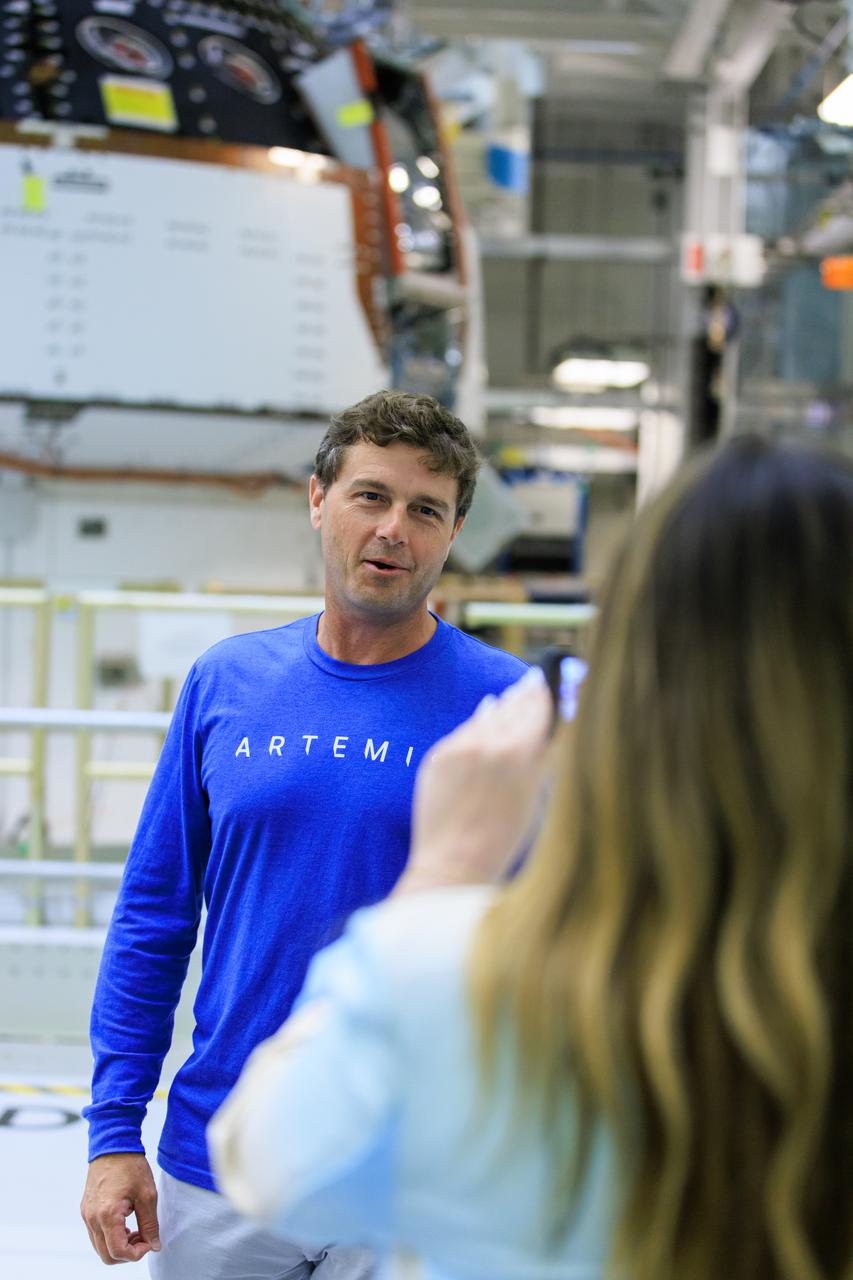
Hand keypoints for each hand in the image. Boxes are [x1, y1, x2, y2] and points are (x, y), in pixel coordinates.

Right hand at [81, 1153, 160, 1264]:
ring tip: (136, 1230)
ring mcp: (86, 1214)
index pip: (118, 1251)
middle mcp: (92, 1218)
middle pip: (106, 1255)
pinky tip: (125, 1224)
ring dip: (118, 1246)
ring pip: (99, 1246)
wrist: (113, 1144)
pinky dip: (110, 1236)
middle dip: (127, 1254)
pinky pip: (95, 1234)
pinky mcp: (86, 1209)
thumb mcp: (147, 1195)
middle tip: (143, 1239)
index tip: (149, 1242)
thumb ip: (150, 1224)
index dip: (136, 1254)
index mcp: (107, 1214)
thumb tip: (154, 1245)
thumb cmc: (130, 1165)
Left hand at [399, 670, 552, 893]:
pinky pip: (465, 731)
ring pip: (488, 715)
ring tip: (516, 693)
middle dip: (527, 695)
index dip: (548, 693)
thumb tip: (553, 724)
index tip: (553, 681)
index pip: (538, 707)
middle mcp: (489, 742)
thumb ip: (544, 758)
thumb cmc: (504, 841)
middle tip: (536, 679)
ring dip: (504, 706)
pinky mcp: (438, 755)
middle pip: (513, 705)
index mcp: (520, 752)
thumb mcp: (537, 798)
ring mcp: (459, 747)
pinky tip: (489, 712)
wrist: (452, 866)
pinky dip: (480, 725)